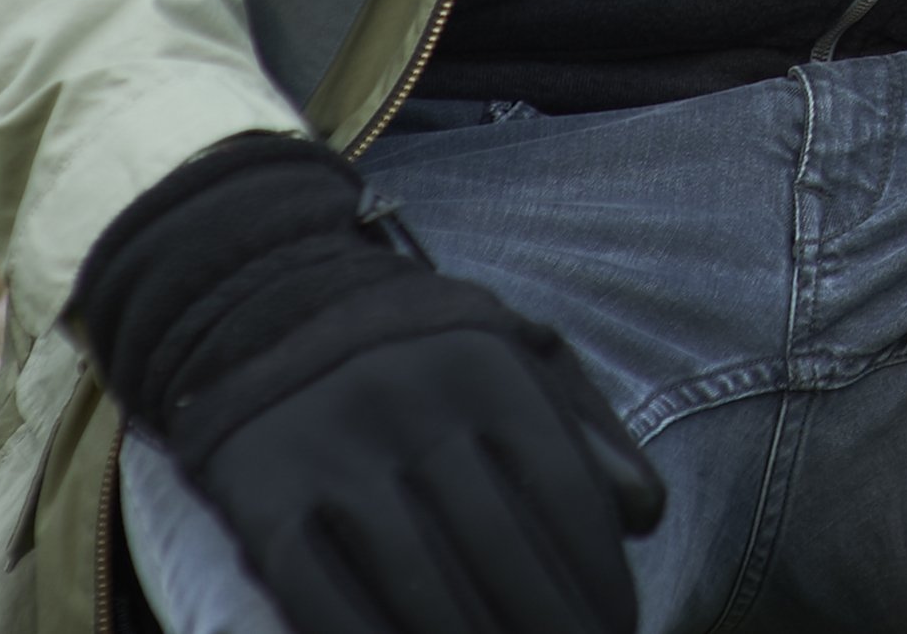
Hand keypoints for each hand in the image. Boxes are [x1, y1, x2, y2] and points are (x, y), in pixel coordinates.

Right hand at [73, 136, 663, 633]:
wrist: (262, 306)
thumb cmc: (422, 356)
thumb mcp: (515, 359)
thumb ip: (587, 433)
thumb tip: (644, 517)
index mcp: (486, 369)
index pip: (564, 498)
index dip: (599, 583)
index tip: (620, 633)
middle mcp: (411, 404)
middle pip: (499, 554)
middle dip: (547, 630)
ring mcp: (330, 452)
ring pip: (417, 589)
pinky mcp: (262, 497)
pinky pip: (321, 599)